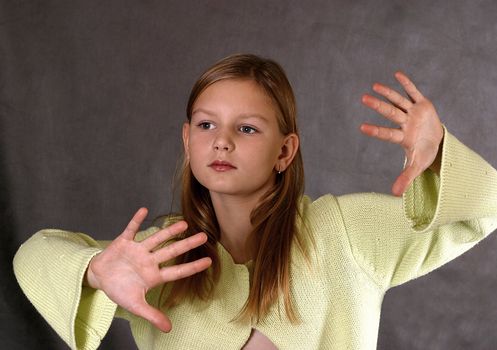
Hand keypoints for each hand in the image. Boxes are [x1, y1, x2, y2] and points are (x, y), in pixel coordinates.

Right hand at [85, 208, 211, 331]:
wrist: (99, 277)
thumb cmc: (119, 290)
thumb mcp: (135, 305)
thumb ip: (152, 315)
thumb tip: (168, 329)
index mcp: (154, 275)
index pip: (177, 271)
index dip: (192, 267)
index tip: (209, 261)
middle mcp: (149, 260)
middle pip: (171, 251)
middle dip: (187, 244)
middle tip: (204, 236)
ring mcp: (138, 250)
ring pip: (156, 239)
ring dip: (168, 231)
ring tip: (183, 223)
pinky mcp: (124, 242)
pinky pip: (131, 229)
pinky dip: (136, 220)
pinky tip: (144, 210)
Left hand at [360, 71, 443, 196]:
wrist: (437, 142)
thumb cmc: (424, 154)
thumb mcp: (417, 166)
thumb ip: (405, 177)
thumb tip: (394, 195)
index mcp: (403, 138)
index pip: (387, 134)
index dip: (376, 131)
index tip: (361, 127)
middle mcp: (405, 123)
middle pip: (390, 113)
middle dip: (378, 106)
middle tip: (363, 98)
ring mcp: (413, 113)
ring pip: (399, 101)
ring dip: (388, 93)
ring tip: (374, 86)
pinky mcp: (423, 104)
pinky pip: (414, 92)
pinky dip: (407, 84)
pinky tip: (397, 74)